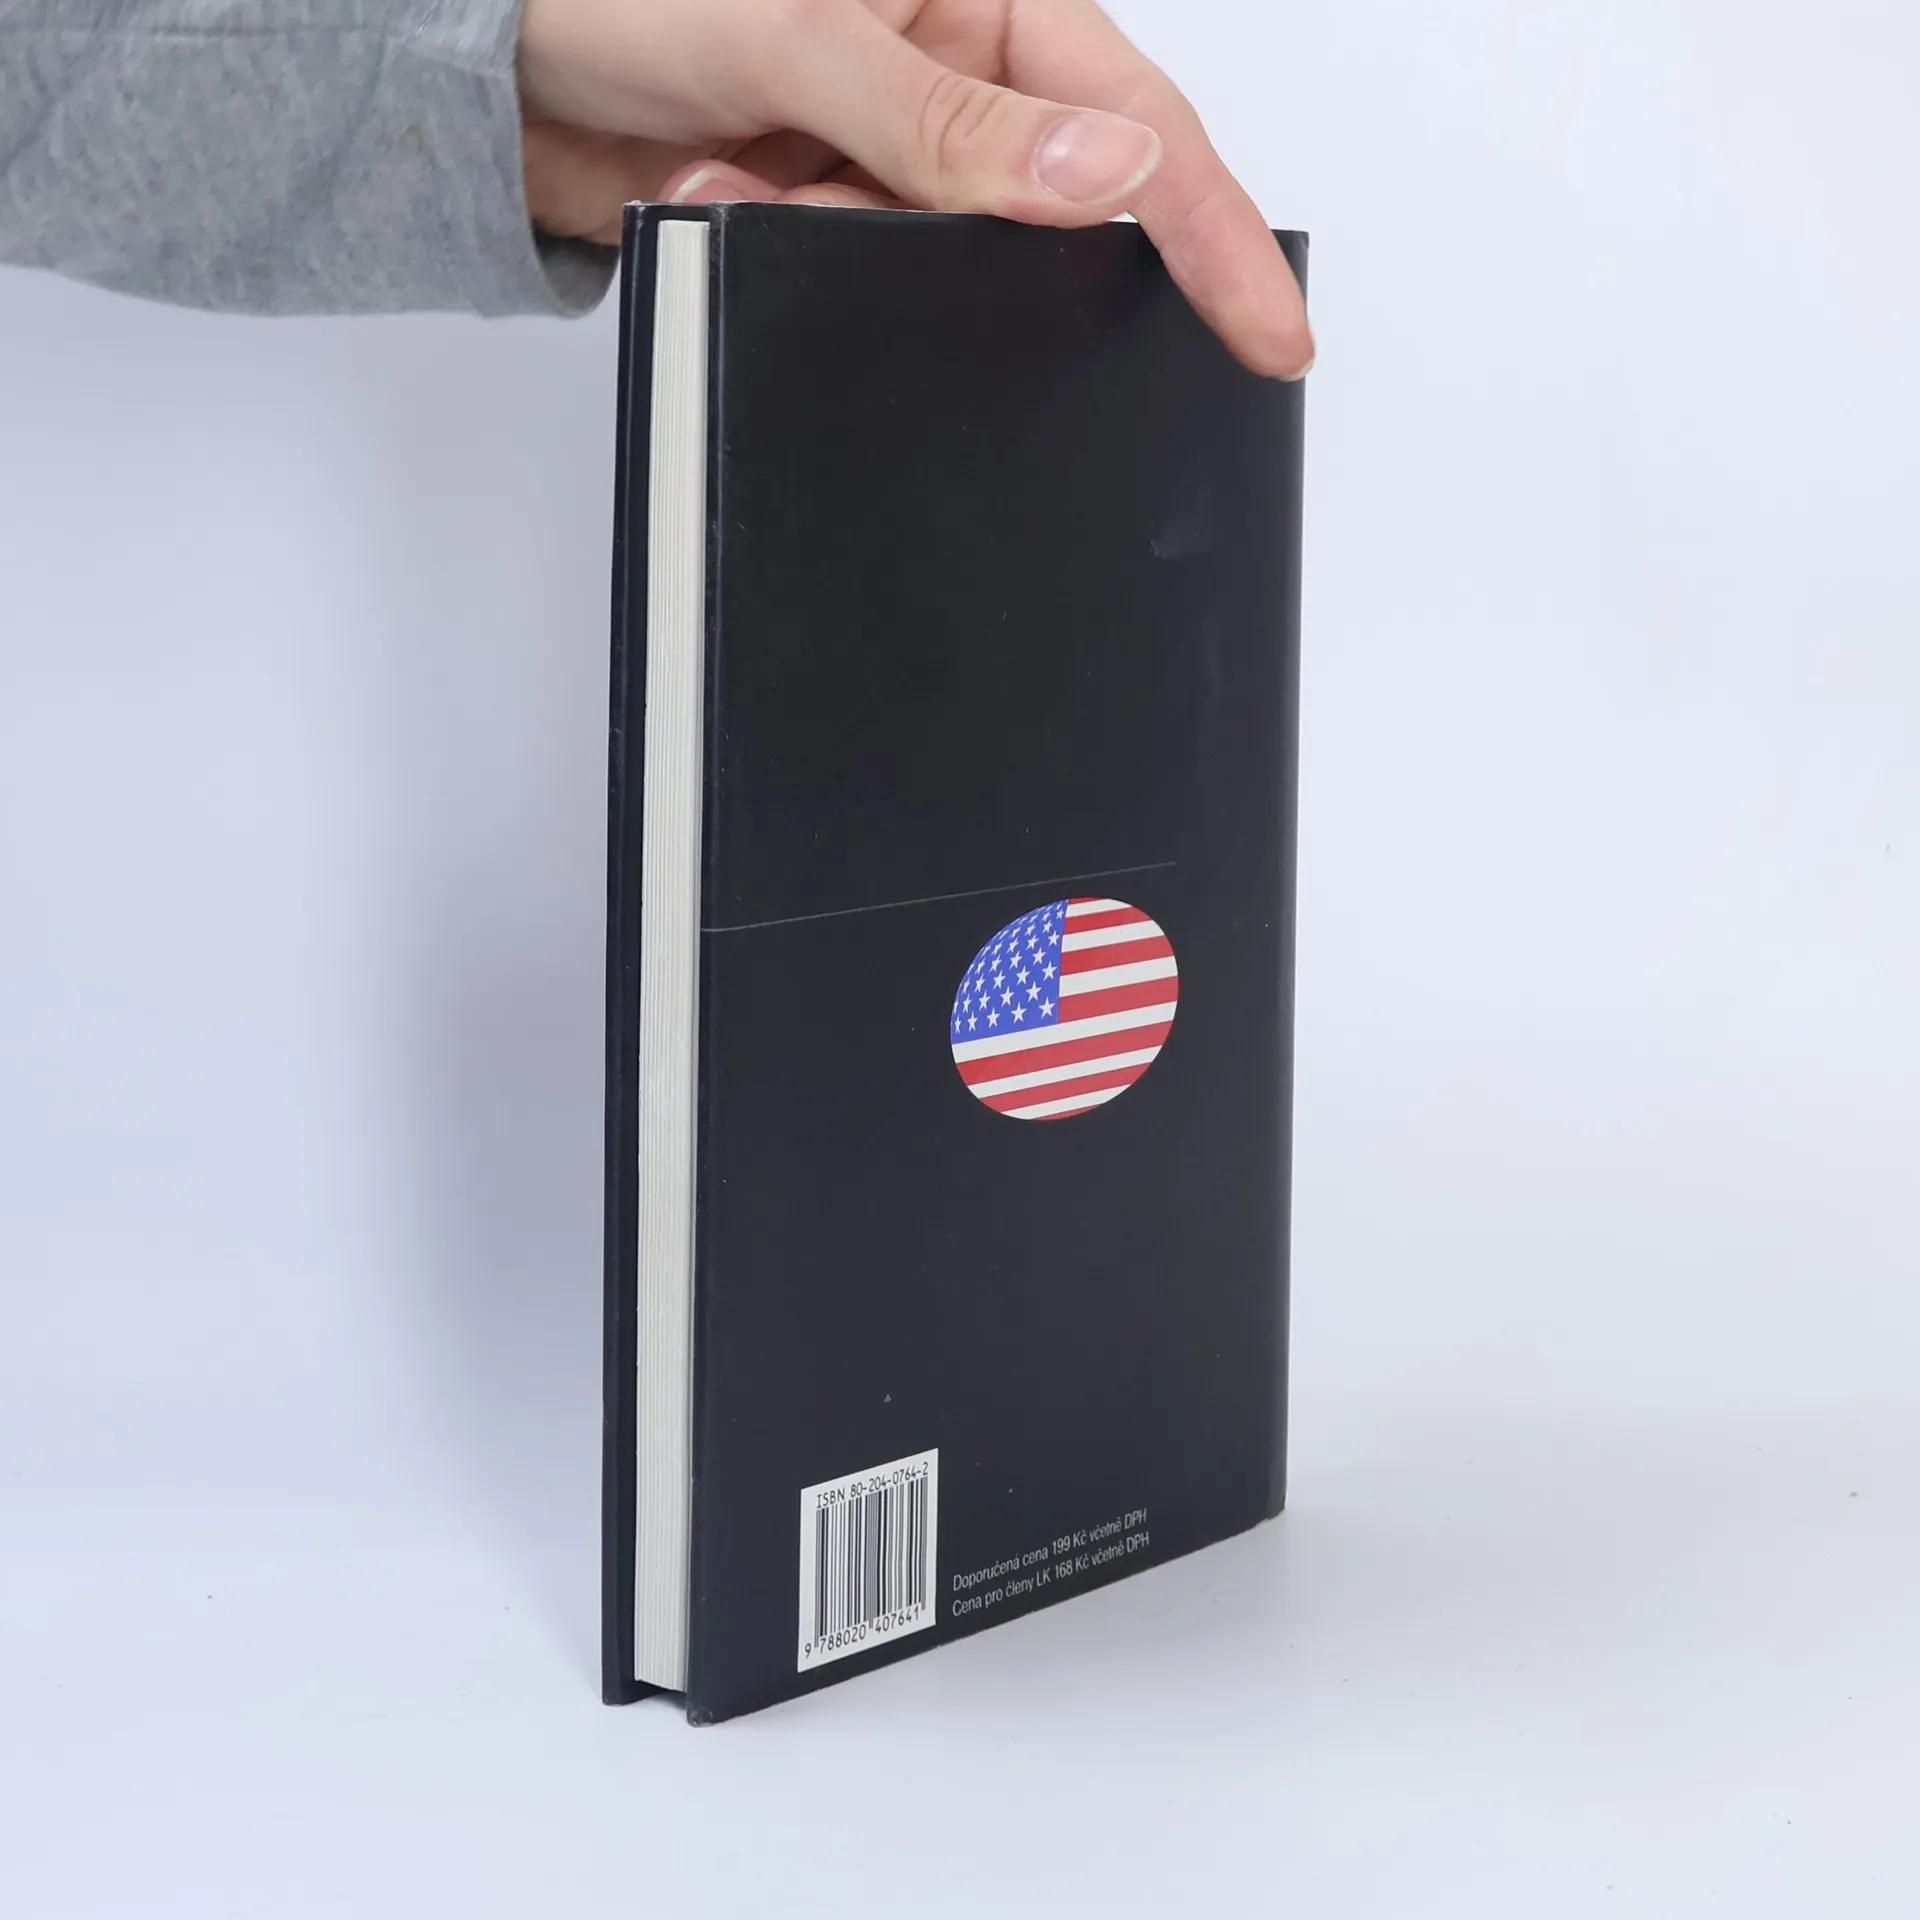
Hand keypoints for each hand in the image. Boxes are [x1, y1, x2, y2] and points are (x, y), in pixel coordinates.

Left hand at [518, 0, 1312, 378]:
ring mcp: (884, 144)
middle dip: (983, 250)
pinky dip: (789, 251)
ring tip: (743, 168)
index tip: (1269, 331)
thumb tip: (1104, 180)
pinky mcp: (826, 202)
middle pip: (1045, 203)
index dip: (1212, 233)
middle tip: (887, 228)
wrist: (486, 67)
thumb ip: (951, 124)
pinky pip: (855, 275)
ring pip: (934, 259)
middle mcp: (945, 65)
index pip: (1138, 120)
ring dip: (838, 241)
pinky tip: (722, 189)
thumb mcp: (796, 33)